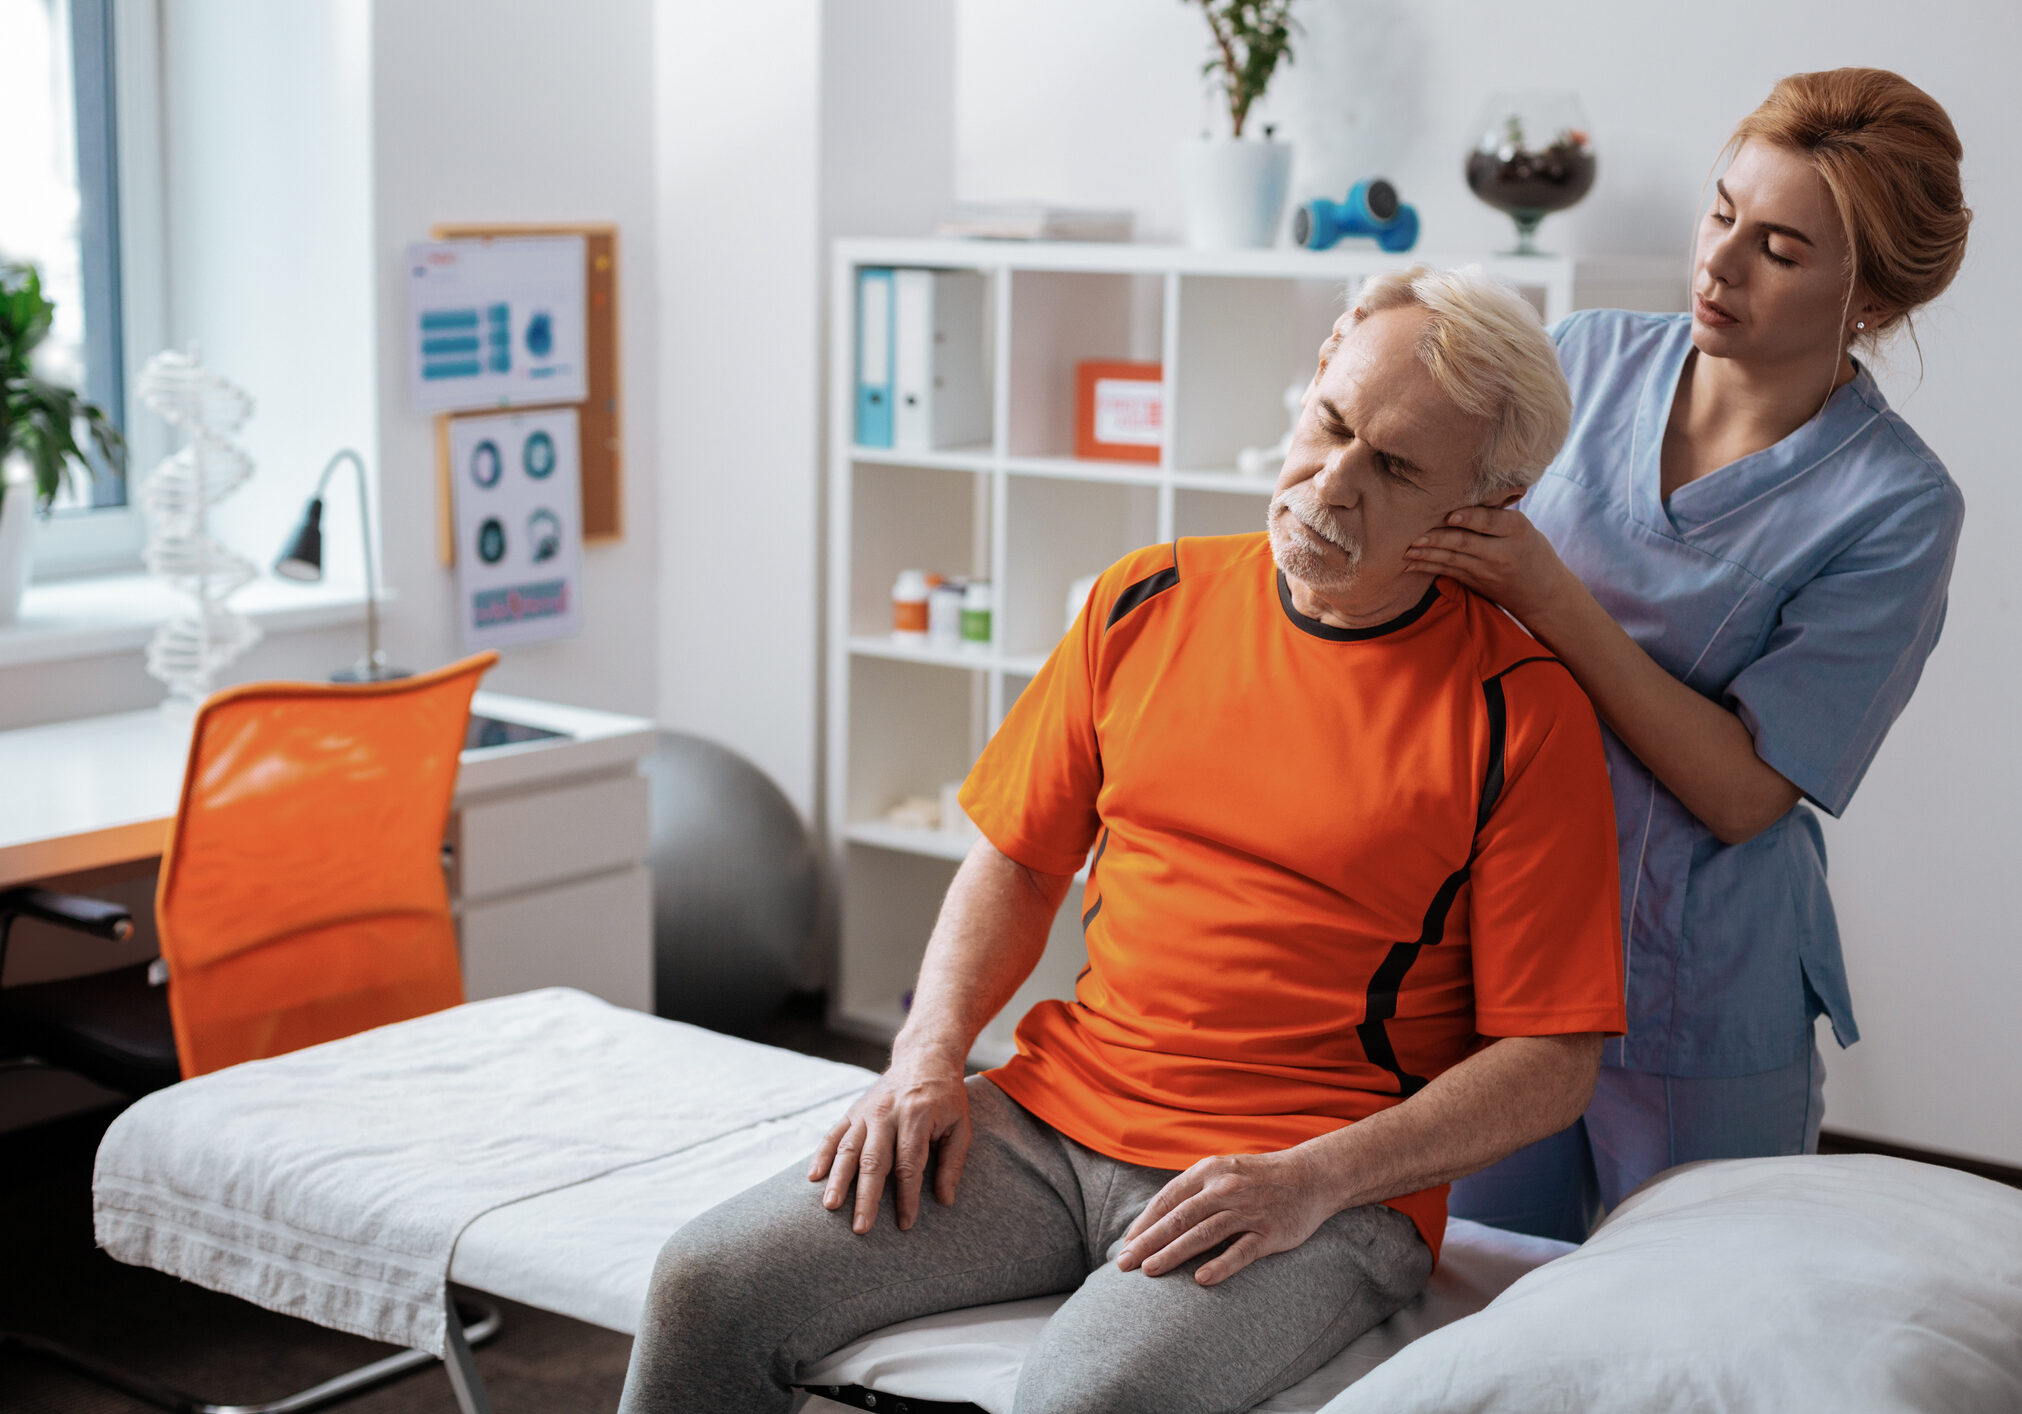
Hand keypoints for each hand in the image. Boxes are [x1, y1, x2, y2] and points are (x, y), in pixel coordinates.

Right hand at [807, 1064, 971, 1234]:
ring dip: (838, 1180)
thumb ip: (953, 1163)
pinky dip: (822, 1155)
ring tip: (830, 1206)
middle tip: (861, 1227)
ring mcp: (867, 1111)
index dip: (907, 1197)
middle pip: (874, 1161)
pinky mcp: (853, 1110)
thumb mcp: (961, 1126)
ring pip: (848, 1149)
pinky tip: (813, 1177)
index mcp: (917, 1117)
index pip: (909, 1164)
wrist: (924, 1058)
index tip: (905, 1224)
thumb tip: (945, 1201)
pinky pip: (834, 1134)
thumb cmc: (946, 1099)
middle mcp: (887, 1114)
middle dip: (866, 1197)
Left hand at [1115, 1149, 1336, 1286]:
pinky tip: (1200, 1279)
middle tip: (1125, 1263)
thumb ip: (1192, 1191)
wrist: (1311, 1175)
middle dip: (1149, 1242)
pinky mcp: (1270, 1233)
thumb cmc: (1257, 1178)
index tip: (1126, 1244)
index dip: (1145, 1223)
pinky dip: (1220, 1265)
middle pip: (1179, 1218)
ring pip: (1203, 1234)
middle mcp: (1225, 1189)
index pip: (1168, 1199)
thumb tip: (1154, 1219)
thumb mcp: (1223, 1171)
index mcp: (1210, 1171)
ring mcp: (1248, 1211)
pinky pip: (1241, 1251)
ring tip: (1150, 1271)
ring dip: (1173, 1253)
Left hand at [1404, 506, 1573, 628]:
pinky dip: (1427, 567)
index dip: (1469, 518)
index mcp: (1517, 531)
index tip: (1449, 515)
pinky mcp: (1474, 583)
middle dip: (1436, 538)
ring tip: (1405, 549)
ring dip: (1426, 554)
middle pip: (1465, 543)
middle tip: (1413, 534)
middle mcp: (1501, 552)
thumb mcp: (1522, 527)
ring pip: (1451, 559)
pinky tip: (1409, 564)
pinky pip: (1447, 572)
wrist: (1542, 592)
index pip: (1490, 522)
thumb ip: (1495, 515)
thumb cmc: (1529, 549)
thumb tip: (1457, 493)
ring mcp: (1486, 571)